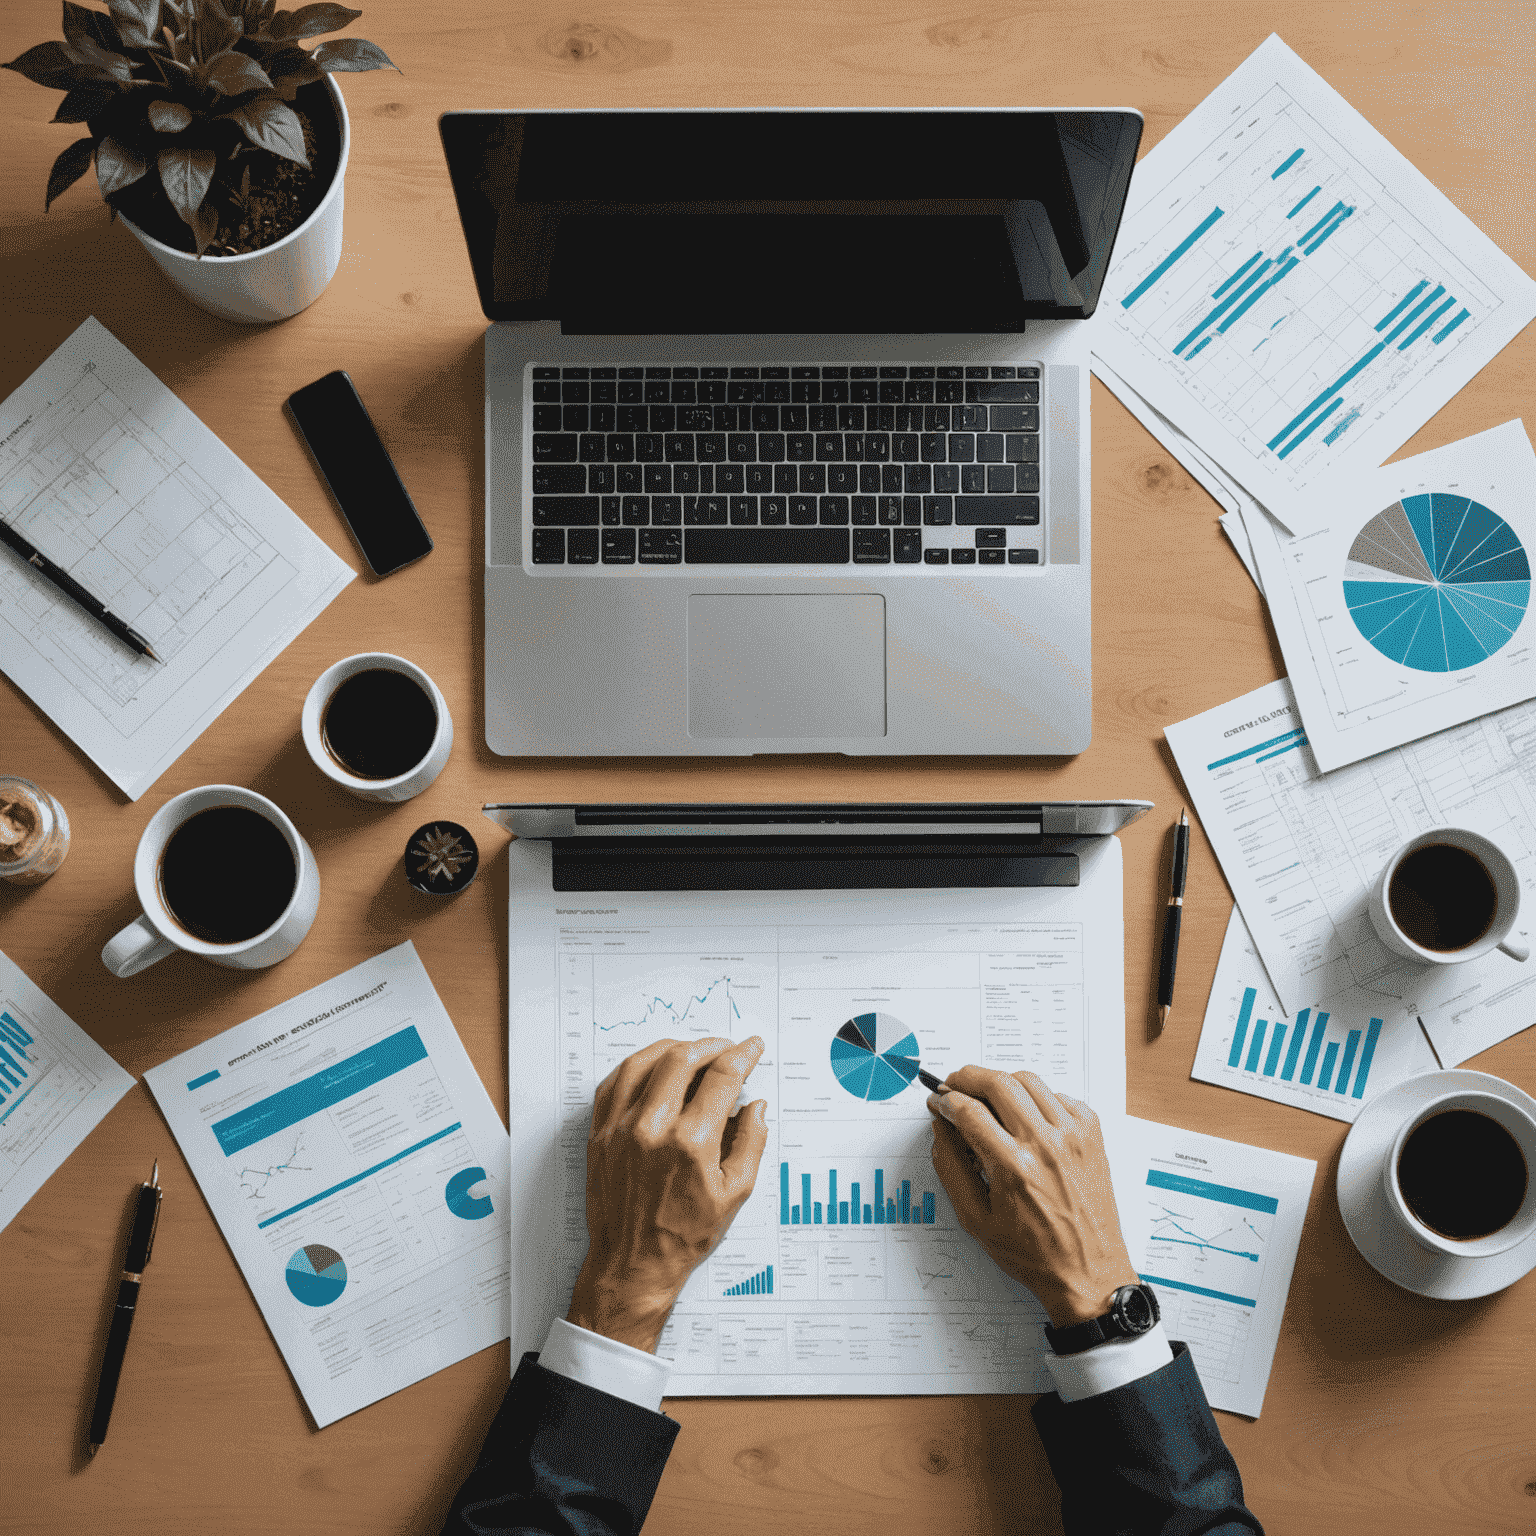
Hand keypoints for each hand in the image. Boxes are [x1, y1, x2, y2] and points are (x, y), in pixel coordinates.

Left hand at [568, 1035, 768, 1351]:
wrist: (632, 1265)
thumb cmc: (682, 1236)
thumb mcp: (734, 1194)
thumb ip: (751, 1143)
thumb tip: (756, 1105)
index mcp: (691, 1144)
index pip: (722, 1078)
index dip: (743, 1055)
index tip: (751, 1047)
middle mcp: (652, 1129)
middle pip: (683, 1058)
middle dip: (711, 1045)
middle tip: (726, 1047)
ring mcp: (620, 1129)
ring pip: (644, 1061)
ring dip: (673, 1047)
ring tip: (692, 1050)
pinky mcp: (600, 1134)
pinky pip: (614, 1082)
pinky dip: (636, 1064)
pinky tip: (653, 1065)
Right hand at [927, 1066, 1137, 1327]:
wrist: (1088, 1272)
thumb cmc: (1033, 1253)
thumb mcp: (976, 1219)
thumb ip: (951, 1168)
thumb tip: (941, 1128)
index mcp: (1013, 1167)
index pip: (969, 1111)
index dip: (945, 1100)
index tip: (938, 1102)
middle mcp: (1046, 1144)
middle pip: (998, 1083)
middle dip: (968, 1077)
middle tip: (954, 1084)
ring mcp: (1073, 1135)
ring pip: (1029, 1081)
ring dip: (1001, 1081)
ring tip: (987, 1096)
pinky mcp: (1091, 1134)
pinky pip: (1059, 1095)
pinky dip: (1036, 1097)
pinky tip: (1026, 1115)